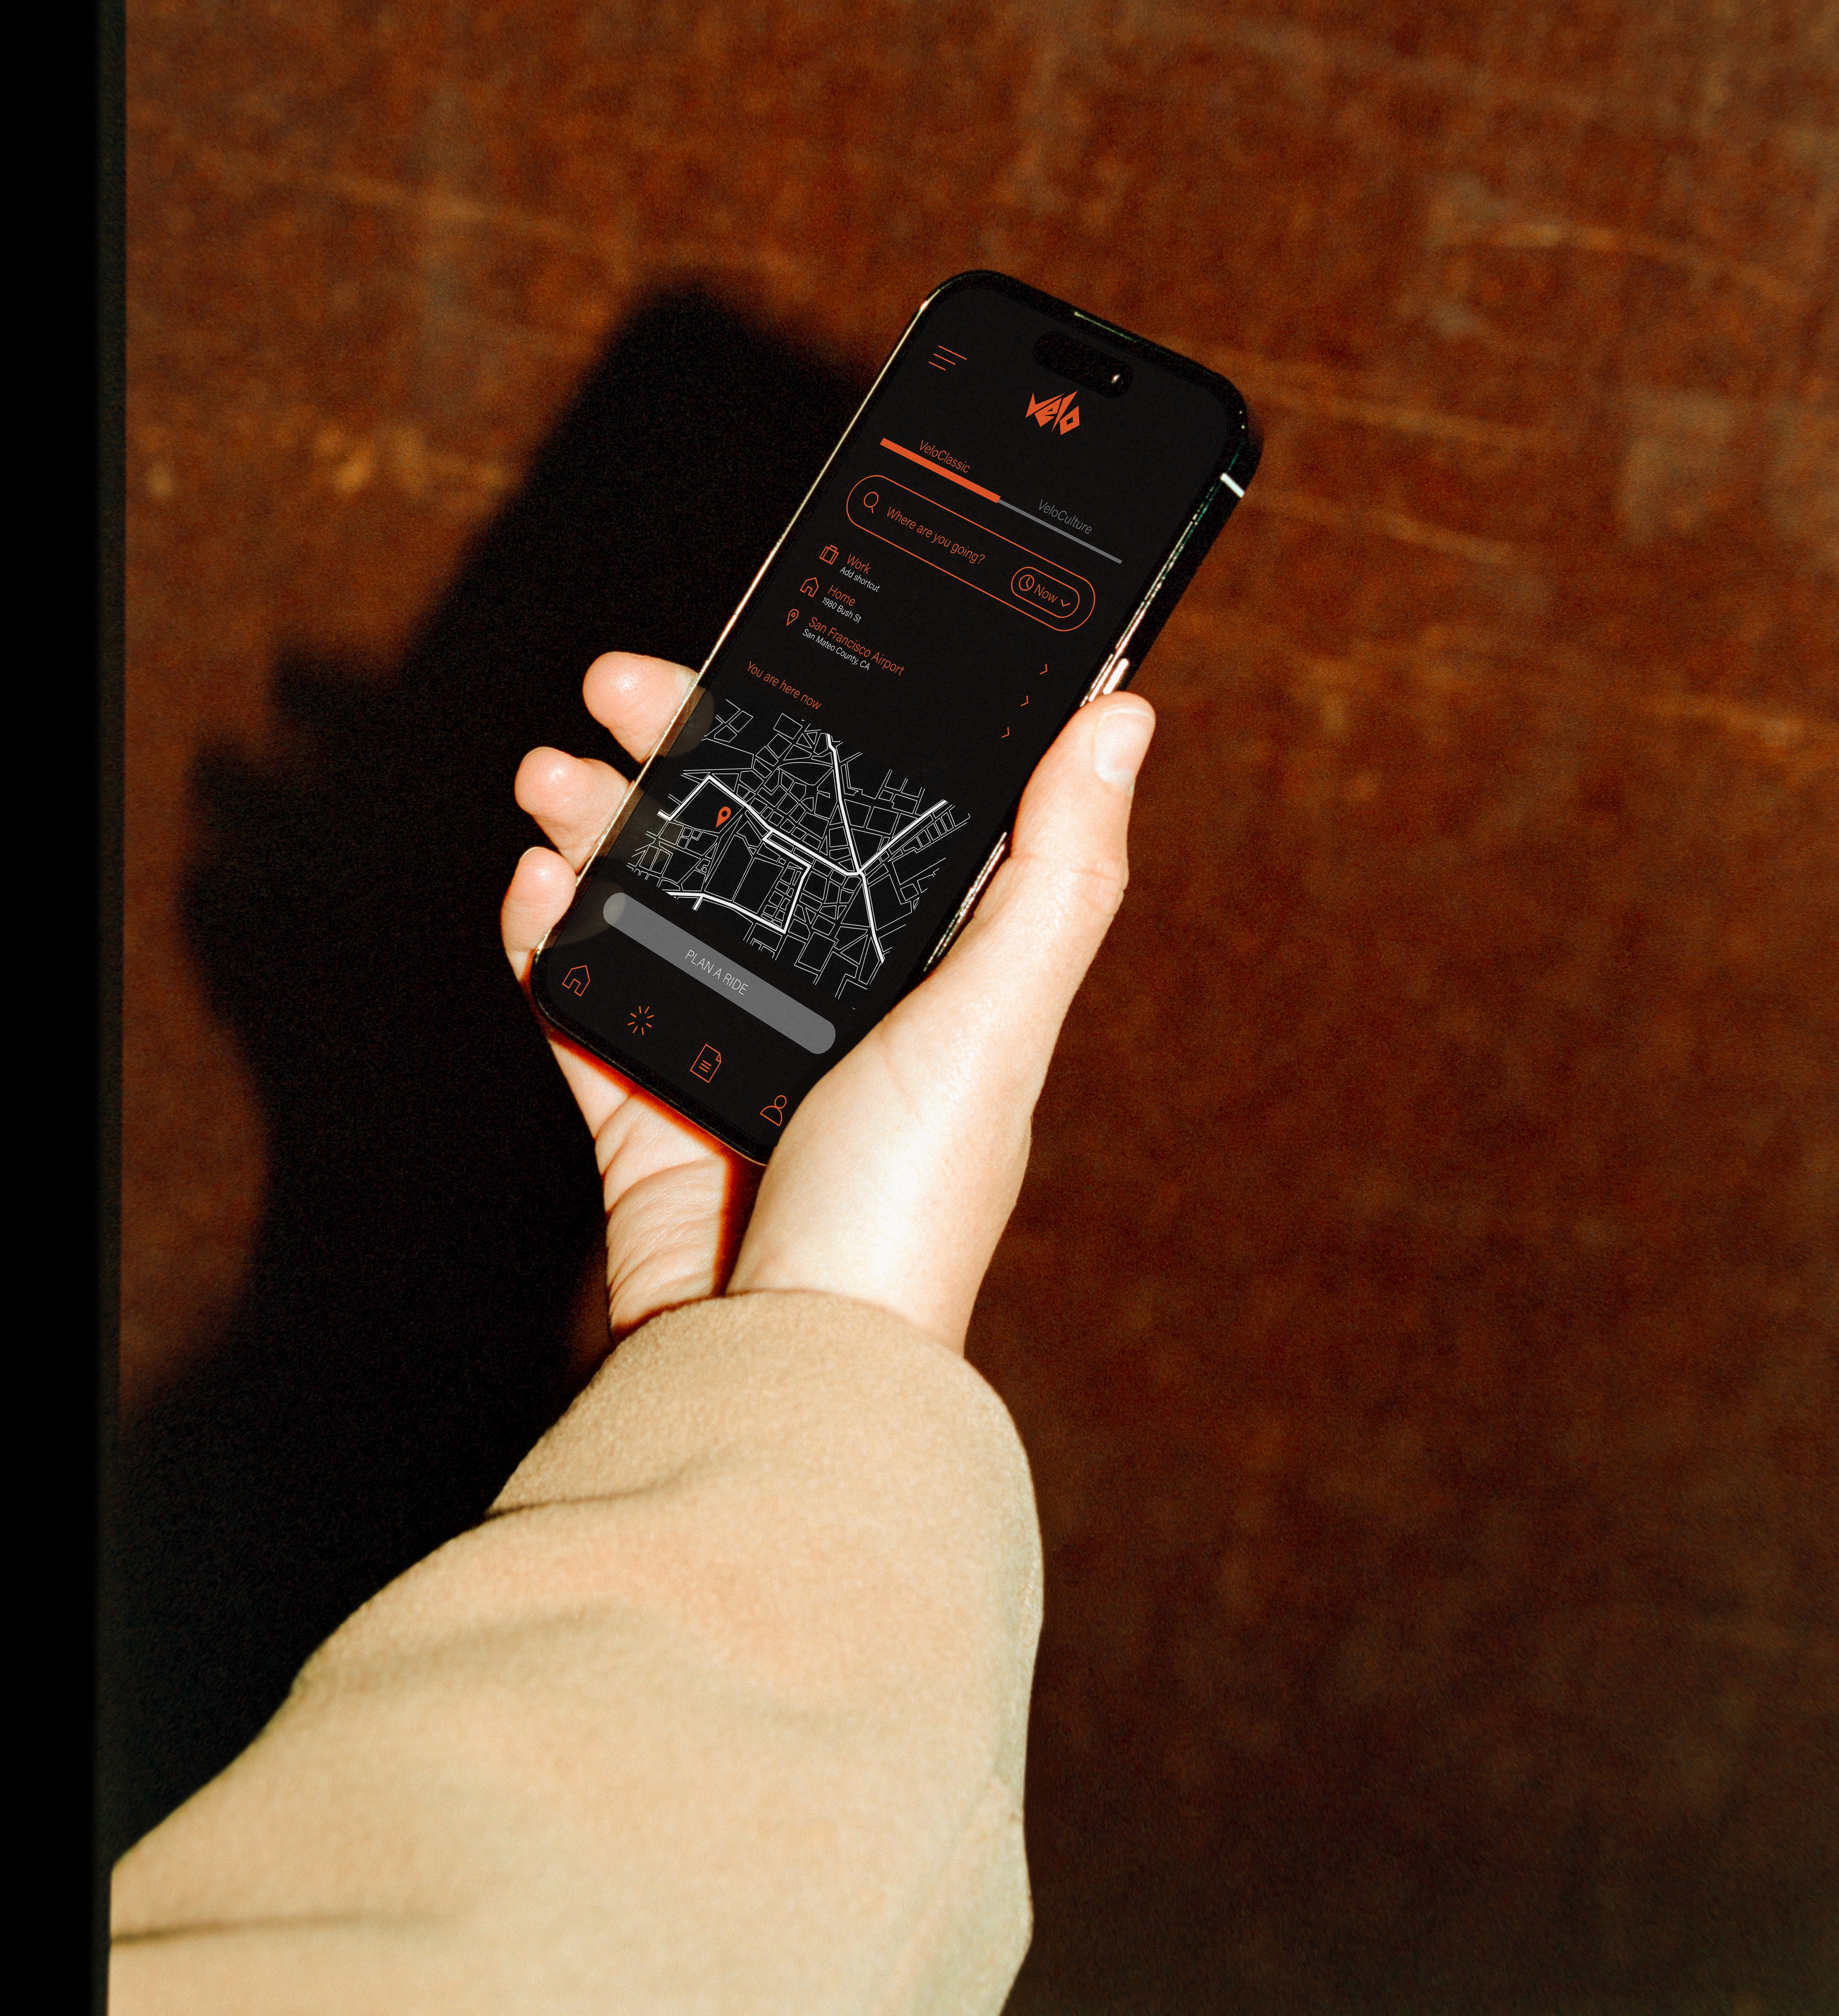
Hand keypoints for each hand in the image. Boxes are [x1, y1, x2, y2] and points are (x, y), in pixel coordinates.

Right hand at [503, 652, 1154, 1353]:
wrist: (784, 1362)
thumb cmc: (907, 1204)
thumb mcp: (997, 1017)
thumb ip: (1057, 872)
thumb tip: (1123, 719)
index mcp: (931, 973)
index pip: (871, 810)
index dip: (815, 725)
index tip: (759, 653)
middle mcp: (838, 1004)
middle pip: (747, 837)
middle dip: (676, 748)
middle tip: (615, 685)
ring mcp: (735, 1055)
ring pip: (654, 899)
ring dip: (595, 822)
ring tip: (550, 778)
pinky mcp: (646, 1113)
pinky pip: (585, 998)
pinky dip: (551, 936)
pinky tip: (537, 886)